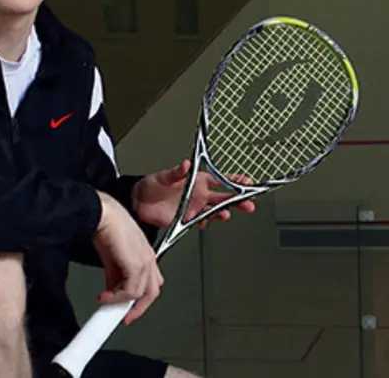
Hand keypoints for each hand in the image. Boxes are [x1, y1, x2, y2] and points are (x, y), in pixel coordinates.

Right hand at [92, 191, 163, 324]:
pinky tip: (104, 296)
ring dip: (123, 303)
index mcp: (145, 255)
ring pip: (143, 294)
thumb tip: (111, 291)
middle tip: (123, 317)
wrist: (101, 214)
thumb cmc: (106, 227)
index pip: (150, 283)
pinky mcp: (136, 264)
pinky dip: (117, 298)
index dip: (139, 300)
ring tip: (107, 305)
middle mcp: (149, 258)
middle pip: (152, 292)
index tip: (126, 310)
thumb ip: (114, 276)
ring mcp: (145, 261)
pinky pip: (131, 290)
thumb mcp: (111, 258)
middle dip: (138, 308)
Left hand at [134, 159, 255, 228]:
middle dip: (238, 200)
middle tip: (249, 204)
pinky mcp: (187, 219)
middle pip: (224, 198)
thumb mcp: (163, 176)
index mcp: (197, 180)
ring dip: (222, 213)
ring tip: (226, 214)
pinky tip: (205, 222)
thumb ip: (175, 173)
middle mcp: (199, 194)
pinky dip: (204, 222)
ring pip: (215, 211)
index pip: (221, 180)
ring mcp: (194, 207)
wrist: (139, 202)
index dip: (235, 181)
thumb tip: (185, 165)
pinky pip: (200, 222)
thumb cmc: (152, 185)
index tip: (247, 183)